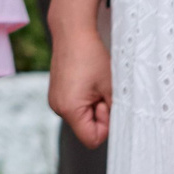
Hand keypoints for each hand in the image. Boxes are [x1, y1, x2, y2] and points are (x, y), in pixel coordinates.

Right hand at [49, 25, 112, 147]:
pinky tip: (87, 82)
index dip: (105, 125)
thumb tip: (118, 126)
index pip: (92, 139)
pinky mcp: (57, 93)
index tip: (106, 103)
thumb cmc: (92, 57)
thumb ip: (115, 113)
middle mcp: (57, 107)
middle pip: (86, 129)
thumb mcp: (111, 88)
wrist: (72, 33)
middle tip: (102, 91)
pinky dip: (85, 100)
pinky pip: (76, 107)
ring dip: (93, 106)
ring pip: (82, 118)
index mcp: (68, 109)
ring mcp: (55, 100)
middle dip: (99, 115)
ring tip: (94, 85)